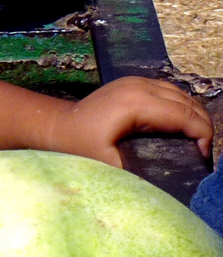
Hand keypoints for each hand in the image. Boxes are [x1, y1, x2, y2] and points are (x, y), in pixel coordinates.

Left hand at [53, 76, 213, 166]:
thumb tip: (165, 175)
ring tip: (195, 139)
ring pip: (180, 94)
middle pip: (188, 102)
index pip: (185, 115)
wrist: (55, 125)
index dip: (202, 134)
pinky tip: (180, 124)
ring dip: (193, 114)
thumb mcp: (105, 161)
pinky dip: (180, 105)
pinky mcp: (132, 83)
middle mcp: (140, 86)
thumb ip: (136, 168)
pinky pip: (167, 91)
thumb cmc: (76, 144)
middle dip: (202, 126)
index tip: (203, 156)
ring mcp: (136, 81)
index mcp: (138, 103)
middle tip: (202, 151)